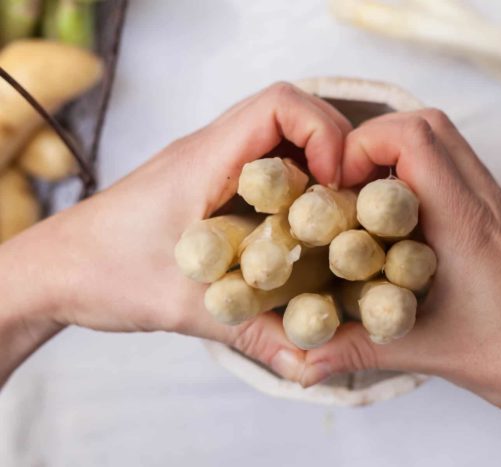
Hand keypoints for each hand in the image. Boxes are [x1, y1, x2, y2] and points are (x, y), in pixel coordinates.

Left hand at [0, 82, 350, 383]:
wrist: (52, 271)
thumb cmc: (103, 273)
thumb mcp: (184, 306)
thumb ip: (252, 333)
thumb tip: (309, 362)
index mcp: (205, 160)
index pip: (279, 105)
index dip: (323, 133)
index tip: (336, 183)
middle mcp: (209, 150)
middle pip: (288, 111)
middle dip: (330, 146)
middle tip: (345, 199)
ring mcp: (207, 164)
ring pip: (276, 136)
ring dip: (311, 164)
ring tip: (328, 214)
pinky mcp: (204, 183)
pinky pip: (259, 163)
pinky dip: (290, 184)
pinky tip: (294, 227)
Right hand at [304, 110, 500, 465]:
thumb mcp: (429, 352)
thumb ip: (360, 349)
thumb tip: (304, 358)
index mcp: (468, 222)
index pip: (415, 138)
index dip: (363, 146)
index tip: (337, 185)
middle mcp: (487, 202)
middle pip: (430, 124)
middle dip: (377, 141)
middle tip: (348, 187)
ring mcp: (500, 208)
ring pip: (448, 143)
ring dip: (401, 158)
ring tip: (370, 207)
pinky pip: (460, 173)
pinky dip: (423, 179)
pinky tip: (404, 229)